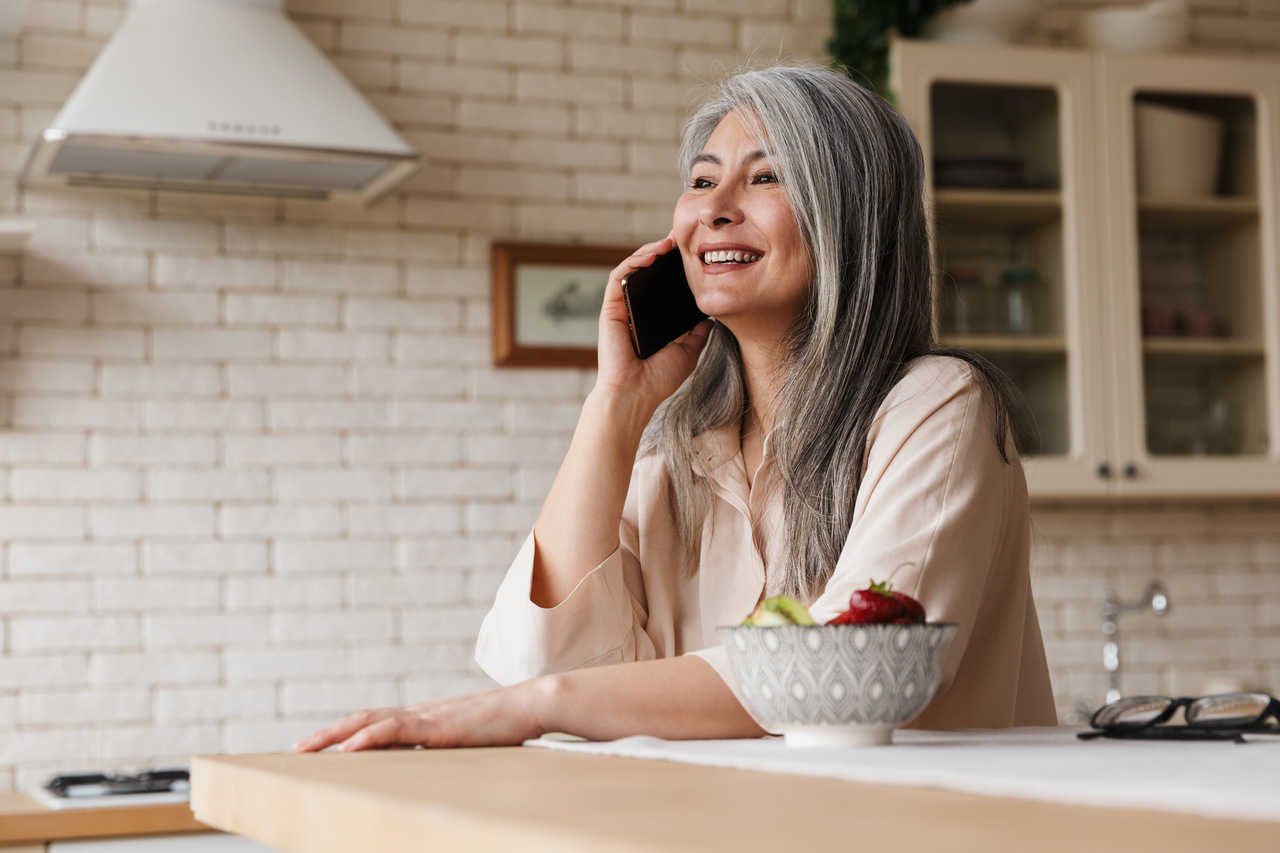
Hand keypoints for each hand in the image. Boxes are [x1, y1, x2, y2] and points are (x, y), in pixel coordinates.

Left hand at [293, 682, 545, 751]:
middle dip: (330, 733)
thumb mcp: (472, 743)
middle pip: (365, 718)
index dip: (349, 731)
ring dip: (336, 733)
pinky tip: (350, 747)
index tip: (323, 745)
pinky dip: (369, 736)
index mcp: (427, 719)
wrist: (532, 704)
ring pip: (371, 721)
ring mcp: (428, 717)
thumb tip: (437, 768)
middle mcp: (421, 714)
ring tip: (308, 747)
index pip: (379, 722)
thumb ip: (450, 751)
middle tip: (298, 748)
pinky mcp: (439, 726)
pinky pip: (397, 728)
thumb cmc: (509, 727)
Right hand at [594, 236, 712, 413]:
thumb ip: (697, 333)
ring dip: (648, 252)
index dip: (675, 269)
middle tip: (682, 238)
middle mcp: (635, 311)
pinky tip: (651, 256)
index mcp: (652, 320)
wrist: (634, 395)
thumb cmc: (658, 380)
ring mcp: (622, 309)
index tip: (693, 253)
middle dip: (663, 253)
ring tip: (668, 244)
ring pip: (632, 270)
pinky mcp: (610, 309)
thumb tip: (711, 316)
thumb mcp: (689, 352)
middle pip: (647, 274)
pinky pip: (619, 277)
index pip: (663, 287)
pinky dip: (633, 262)